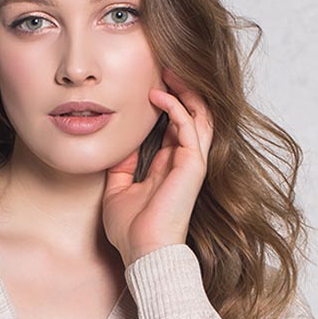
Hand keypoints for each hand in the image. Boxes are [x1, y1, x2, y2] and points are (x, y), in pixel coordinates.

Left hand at [102, 66, 213, 266]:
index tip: (149, 81)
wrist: (143, 253)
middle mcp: (185, 162)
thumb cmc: (131, 231)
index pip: (175, 125)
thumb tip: (120, 143)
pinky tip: (158, 95)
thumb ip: (121, 166)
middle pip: (193, 114)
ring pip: (200, 114)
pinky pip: (190, 126)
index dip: (166, 102)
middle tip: (163, 65)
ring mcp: (192, 163)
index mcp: (170, 167)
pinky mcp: (193, 165)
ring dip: (185, 89)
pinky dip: (176, 106)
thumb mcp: (117, 190)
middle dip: (181, 88)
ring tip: (168, 69)